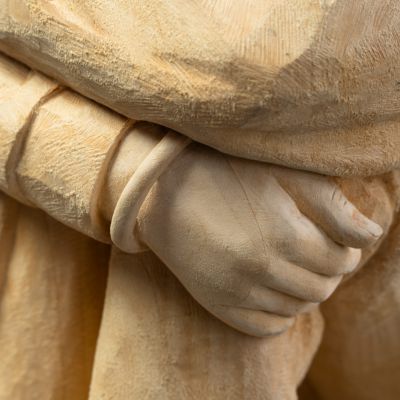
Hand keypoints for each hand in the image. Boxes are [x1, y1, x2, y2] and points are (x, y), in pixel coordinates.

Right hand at [137, 144, 381, 335]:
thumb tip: (372, 234)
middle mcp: (262, 271)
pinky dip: (280, 311)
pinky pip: (266, 326)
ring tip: (294, 267)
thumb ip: (332, 203)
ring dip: (305, 290)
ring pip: (297, 308)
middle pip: (323, 288)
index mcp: (284, 236)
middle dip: (329, 271)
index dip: (346, 250)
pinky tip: (274, 288)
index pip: (343, 261)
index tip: (336, 240)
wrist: (163, 192)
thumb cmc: (225, 174)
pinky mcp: (218, 304)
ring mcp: (237, 292)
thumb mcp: (281, 173)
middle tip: (317, 253)